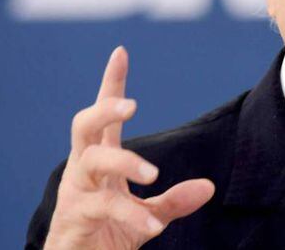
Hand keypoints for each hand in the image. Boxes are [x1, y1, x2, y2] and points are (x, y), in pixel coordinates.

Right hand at [44, 47, 214, 249]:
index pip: (103, 115)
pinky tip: (153, 223)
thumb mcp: (148, 215)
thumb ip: (174, 200)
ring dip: (124, 163)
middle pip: (85, 126)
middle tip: (131, 105)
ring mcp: (76, 191)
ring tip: (152, 174)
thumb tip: (209, 186)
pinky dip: (131, 214)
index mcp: (100, 159)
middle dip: (105, 109)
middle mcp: (84, 169)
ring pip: (92, 162)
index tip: (121, 52)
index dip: (111, 83)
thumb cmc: (108, 234)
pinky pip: (103, 208)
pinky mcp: (75, 217)